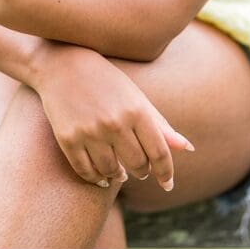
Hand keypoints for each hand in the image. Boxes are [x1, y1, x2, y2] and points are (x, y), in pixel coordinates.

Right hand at [30, 43, 193, 192]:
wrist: (62, 64)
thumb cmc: (106, 80)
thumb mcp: (135, 96)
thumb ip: (160, 125)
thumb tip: (187, 149)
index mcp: (136, 109)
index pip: (159, 153)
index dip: (166, 172)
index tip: (167, 184)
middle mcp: (114, 122)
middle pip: (137, 165)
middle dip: (142, 171)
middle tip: (139, 169)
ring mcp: (90, 131)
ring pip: (112, 172)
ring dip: (119, 176)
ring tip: (121, 173)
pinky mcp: (68, 138)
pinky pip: (86, 172)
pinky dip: (96, 178)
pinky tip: (101, 174)